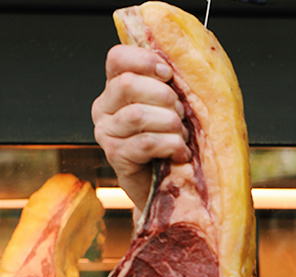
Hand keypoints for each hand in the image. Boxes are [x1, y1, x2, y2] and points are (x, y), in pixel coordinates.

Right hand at [92, 44, 190, 211]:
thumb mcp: (170, 111)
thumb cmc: (171, 146)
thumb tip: (181, 69)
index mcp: (115, 89)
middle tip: (181, 115)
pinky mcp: (115, 156)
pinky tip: (180, 154)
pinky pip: (145, 142)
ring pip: (138, 115)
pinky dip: (170, 146)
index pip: (117, 58)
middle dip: (165, 98)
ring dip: (170, 125)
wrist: (165, 188)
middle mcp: (104, 108)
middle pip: (129, 85)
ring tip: (182, 137)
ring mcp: (106, 133)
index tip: (168, 75)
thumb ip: (168, 89)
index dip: (145, 60)